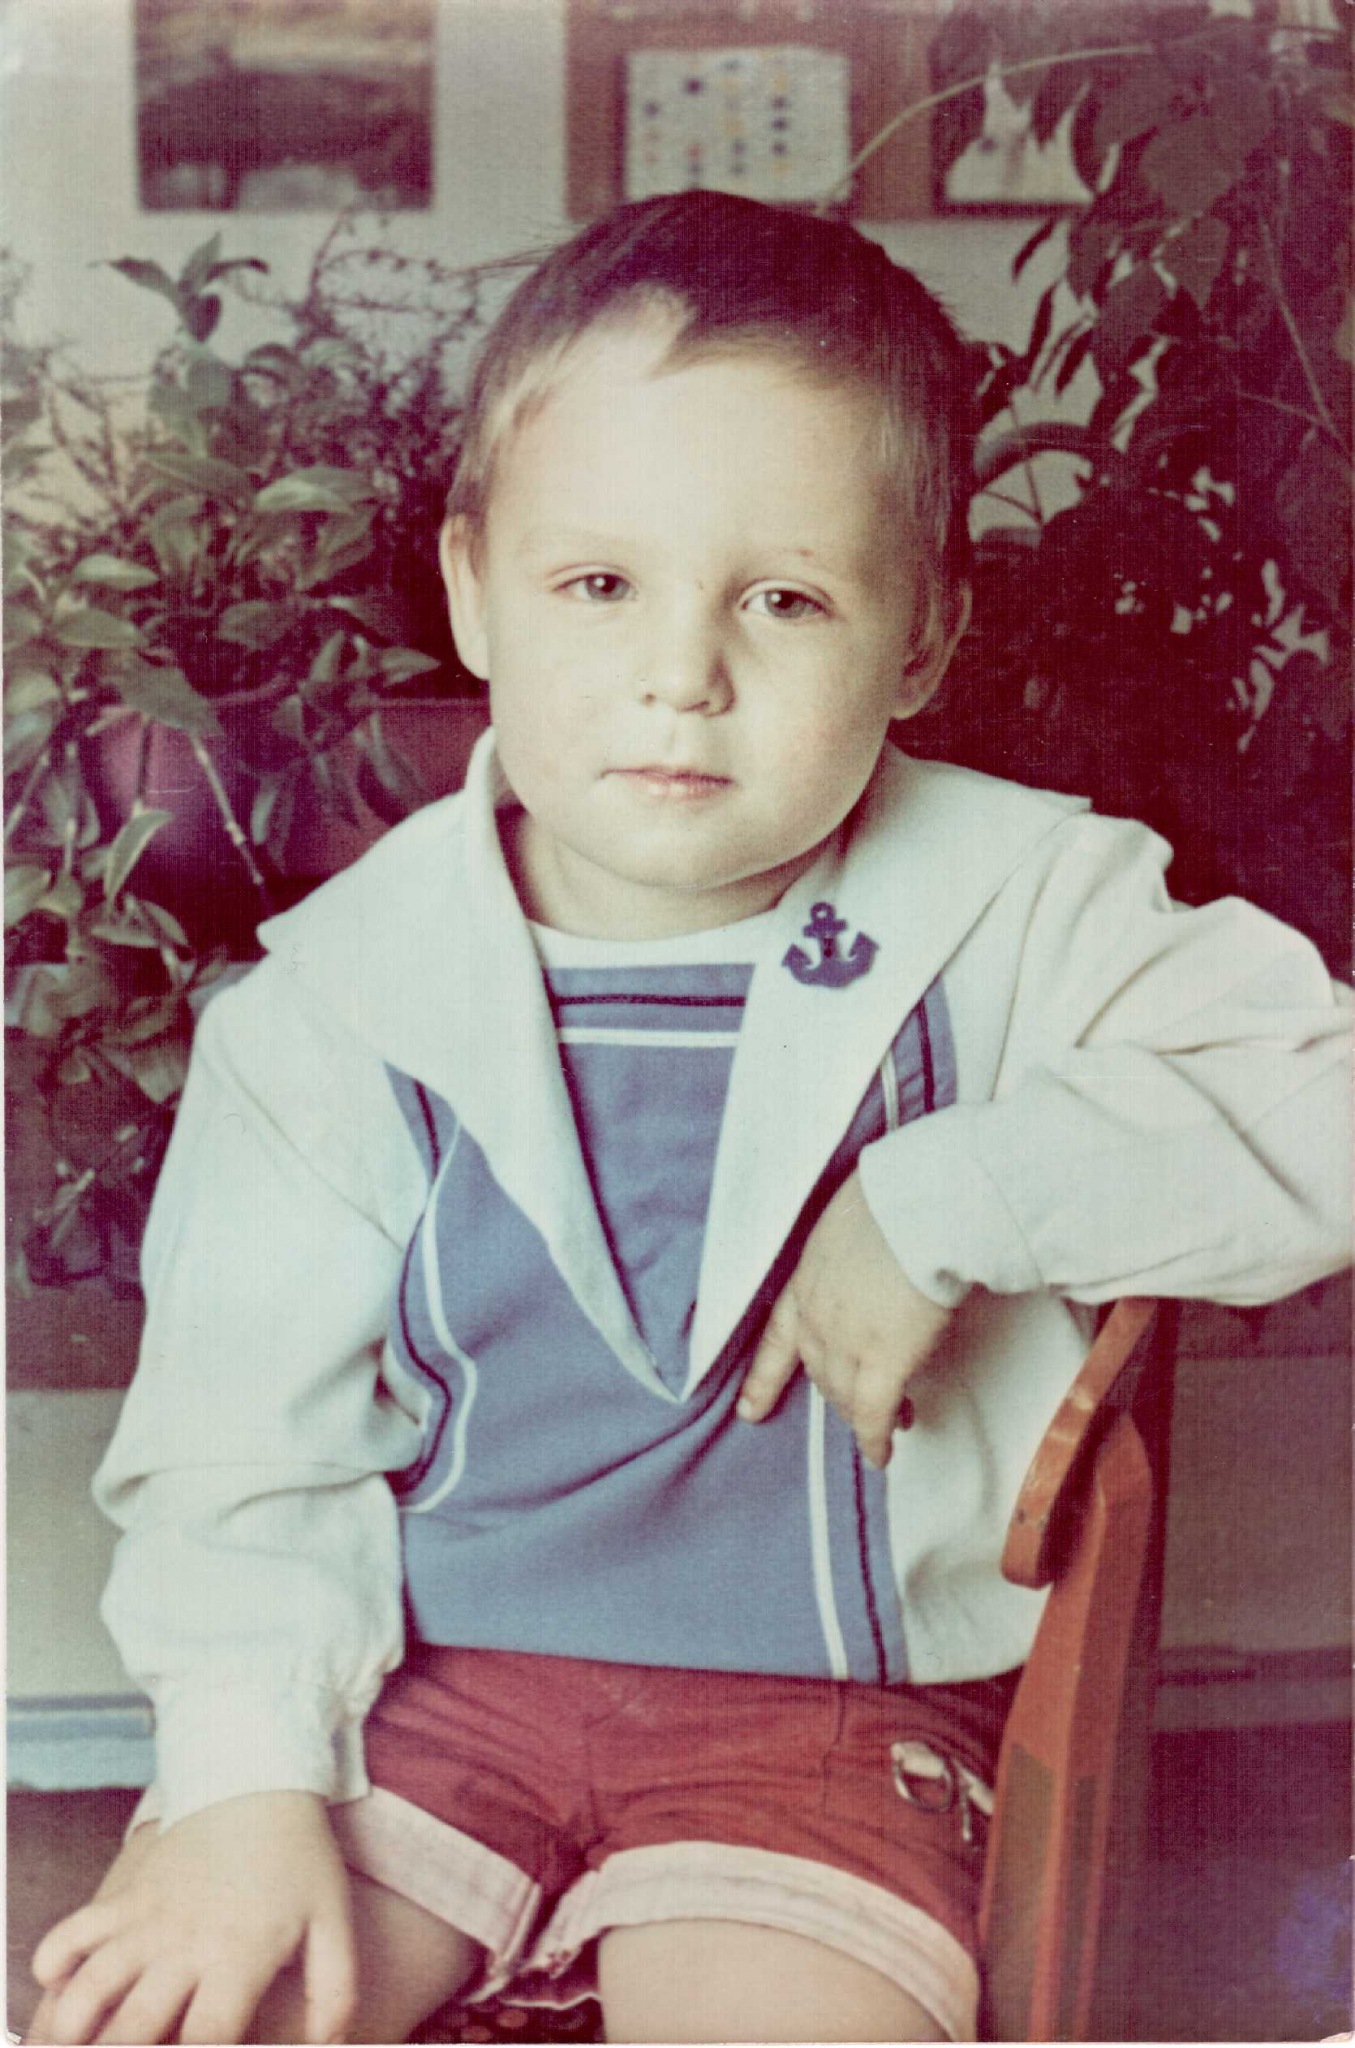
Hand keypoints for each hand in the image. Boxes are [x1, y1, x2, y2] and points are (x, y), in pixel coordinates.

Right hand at [29, 1791, 354, 2045]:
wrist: (259, 1776)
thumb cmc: (300, 1855)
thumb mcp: (332, 1919)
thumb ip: (335, 1990)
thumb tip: (327, 2046)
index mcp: (240, 1955)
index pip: (206, 2039)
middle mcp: (186, 1944)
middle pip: (136, 2029)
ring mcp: (149, 1919)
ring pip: (93, 1987)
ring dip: (74, 2026)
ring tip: (71, 2044)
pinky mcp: (126, 1896)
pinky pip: (75, 1931)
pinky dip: (56, 1960)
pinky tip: (54, 1985)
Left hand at [737, 1170, 952, 1467]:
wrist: (914, 1211)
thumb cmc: (892, 1202)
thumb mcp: (848, 1224)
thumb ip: (847, 1254)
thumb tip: (872, 1255)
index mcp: (805, 1283)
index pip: (776, 1339)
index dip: (764, 1379)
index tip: (750, 1410)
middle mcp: (816, 1320)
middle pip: (819, 1373)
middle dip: (841, 1393)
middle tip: (867, 1403)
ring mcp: (846, 1345)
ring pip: (846, 1397)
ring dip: (866, 1414)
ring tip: (896, 1418)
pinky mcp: (884, 1363)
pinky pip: (874, 1415)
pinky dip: (876, 1440)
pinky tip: (881, 1454)